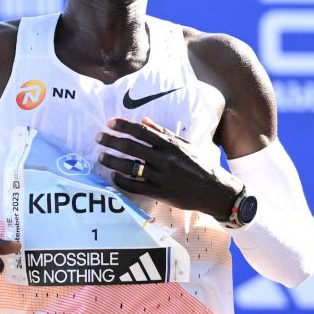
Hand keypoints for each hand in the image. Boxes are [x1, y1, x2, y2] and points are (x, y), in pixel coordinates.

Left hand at [96, 116, 241, 219]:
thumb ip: (163, 133)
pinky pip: (135, 187)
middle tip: (98, 138)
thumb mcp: (184, 144)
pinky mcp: (159, 192)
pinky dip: (121, 181)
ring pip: (130, 167)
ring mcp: (161, 177)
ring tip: (101, 157)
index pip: (141, 131)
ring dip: (112, 160)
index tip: (109, 123)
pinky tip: (113, 176)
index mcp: (170, 145)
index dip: (123, 126)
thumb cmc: (199, 164)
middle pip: (131, 147)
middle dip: (111, 141)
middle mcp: (164, 159)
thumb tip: (143, 120)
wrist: (215, 190)